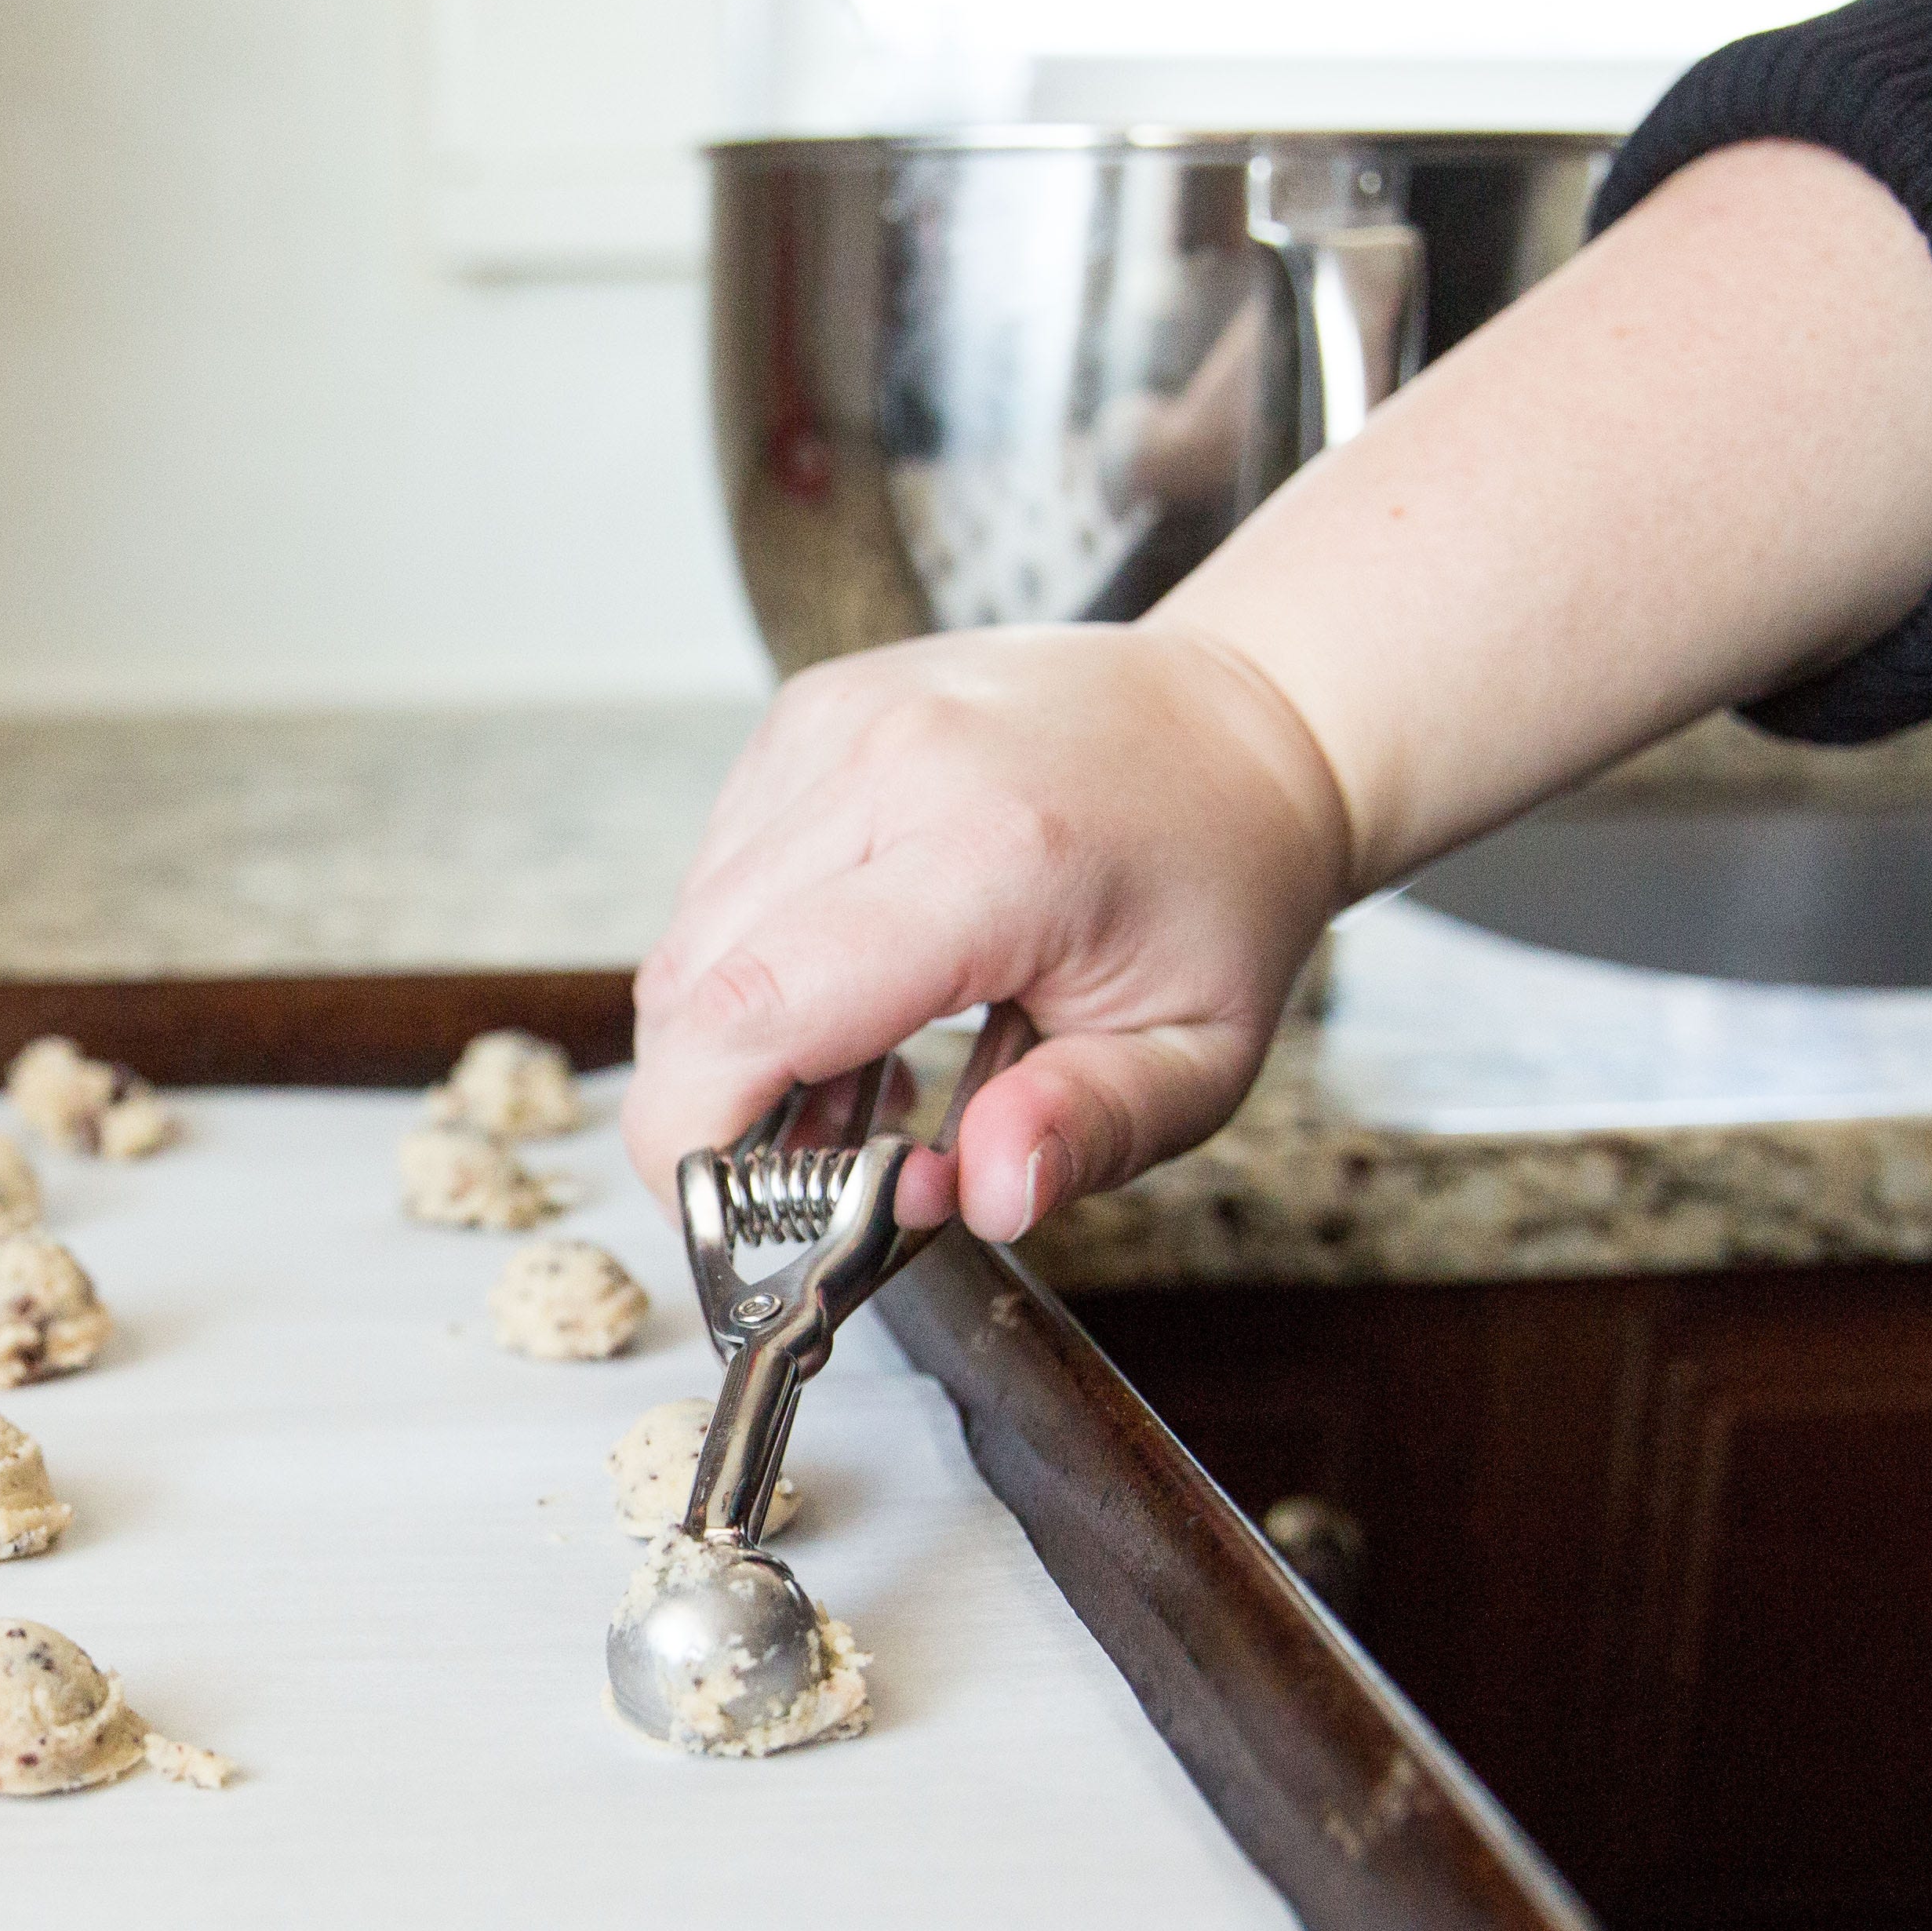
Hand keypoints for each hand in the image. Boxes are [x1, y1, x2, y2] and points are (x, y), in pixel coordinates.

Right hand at [618, 622, 1352, 1239]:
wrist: (1239, 724)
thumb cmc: (1218, 895)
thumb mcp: (1203, 1054)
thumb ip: (1092, 1130)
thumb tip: (982, 1197)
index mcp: (998, 850)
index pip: (760, 1005)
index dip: (695, 1132)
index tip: (719, 1216)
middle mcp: (894, 761)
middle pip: (697, 980)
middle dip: (712, 1106)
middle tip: (815, 1170)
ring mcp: (840, 722)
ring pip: (692, 930)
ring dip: (734, 1036)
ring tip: (858, 1080)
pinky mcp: (809, 714)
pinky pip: (718, 871)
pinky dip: (752, 960)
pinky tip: (849, 989)